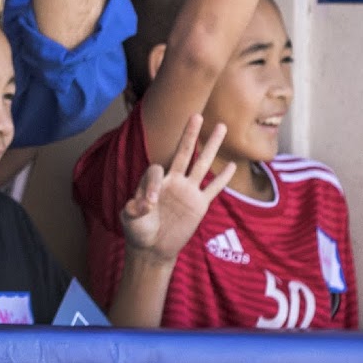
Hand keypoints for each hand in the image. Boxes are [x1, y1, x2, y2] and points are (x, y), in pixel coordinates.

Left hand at [120, 115, 234, 264]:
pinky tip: (232, 165)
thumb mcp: (129, 220)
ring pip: (201, 164)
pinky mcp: (199, 205)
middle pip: (183, 152)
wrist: (153, 247)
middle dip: (189, 134)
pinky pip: (213, 189)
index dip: (151, 185)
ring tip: (221, 127)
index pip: (156, 170)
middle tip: (195, 115)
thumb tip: (146, 203)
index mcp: (153, 181)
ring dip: (210, 146)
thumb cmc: (138, 231)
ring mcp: (187, 191)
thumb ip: (134, 209)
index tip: (149, 205)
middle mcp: (172, 181)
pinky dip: (223, 178)